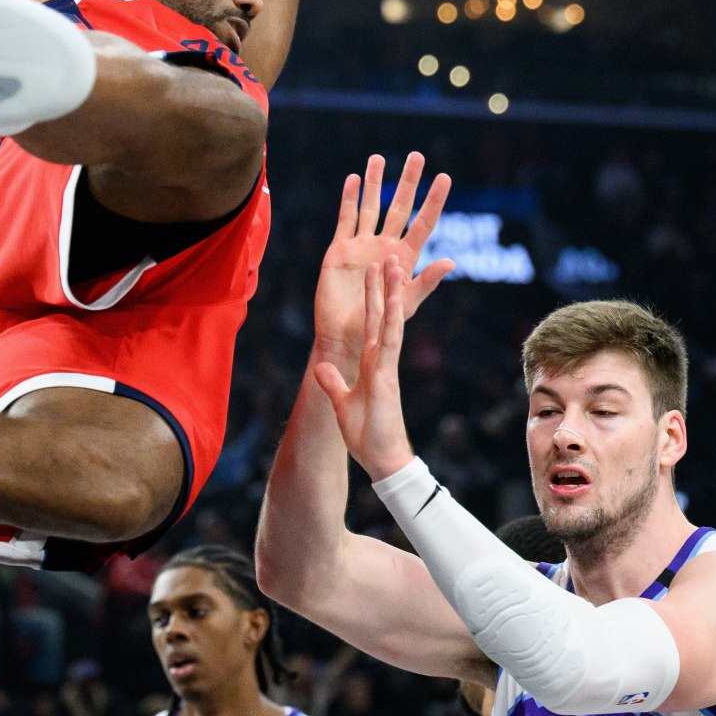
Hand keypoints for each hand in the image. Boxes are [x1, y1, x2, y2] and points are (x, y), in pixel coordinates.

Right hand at [313, 153, 452, 363]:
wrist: (346, 337)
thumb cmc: (379, 326)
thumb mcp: (406, 303)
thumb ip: (426, 281)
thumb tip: (452, 262)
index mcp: (405, 257)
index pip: (423, 223)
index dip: (434, 201)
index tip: (444, 178)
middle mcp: (385, 246)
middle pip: (399, 207)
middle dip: (408, 182)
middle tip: (417, 156)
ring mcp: (362, 246)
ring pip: (370, 207)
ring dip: (374, 183)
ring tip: (378, 158)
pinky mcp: (340, 250)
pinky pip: (346, 219)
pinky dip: (349, 199)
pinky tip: (353, 179)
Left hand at [314, 260, 414, 479]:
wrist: (382, 459)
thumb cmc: (367, 435)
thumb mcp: (341, 403)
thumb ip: (333, 383)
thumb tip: (320, 367)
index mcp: (371, 363)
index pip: (371, 324)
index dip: (372, 299)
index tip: (373, 275)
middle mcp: (380, 359)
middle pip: (382, 315)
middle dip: (383, 286)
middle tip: (387, 256)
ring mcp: (386, 365)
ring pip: (390, 322)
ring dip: (391, 293)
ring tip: (393, 264)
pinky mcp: (387, 376)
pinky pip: (390, 343)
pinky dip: (392, 321)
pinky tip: (394, 301)